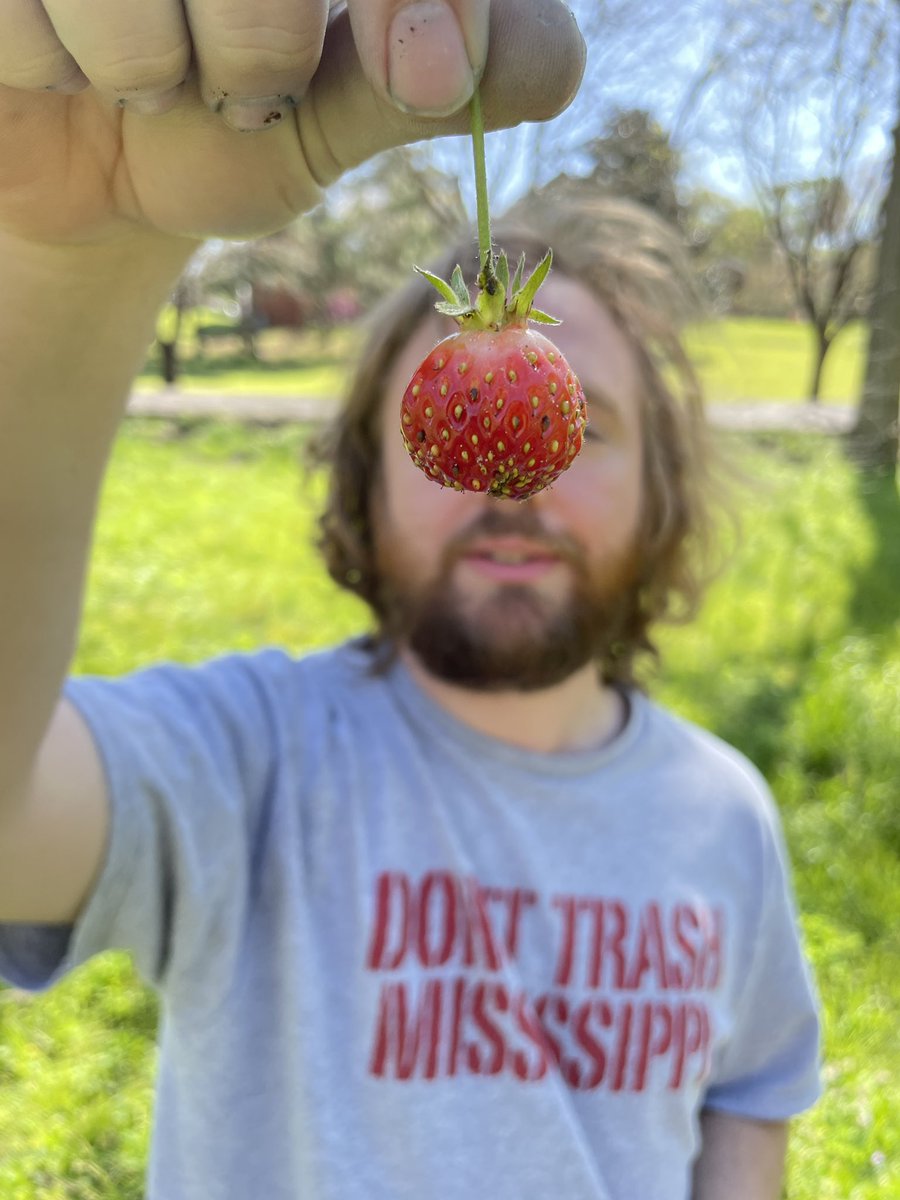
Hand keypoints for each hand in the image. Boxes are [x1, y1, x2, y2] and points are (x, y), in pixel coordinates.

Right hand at [0, 0, 583, 246]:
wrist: (91, 171)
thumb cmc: (225, 125)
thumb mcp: (345, 112)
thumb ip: (444, 76)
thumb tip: (551, 63)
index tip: (421, 75)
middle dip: (262, 44)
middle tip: (236, 88)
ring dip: (146, 63)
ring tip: (140, 70)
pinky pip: (36, 1)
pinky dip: (55, 61)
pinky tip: (56, 53)